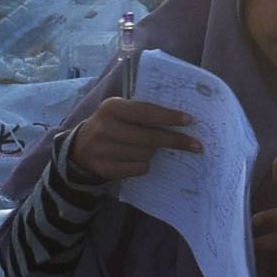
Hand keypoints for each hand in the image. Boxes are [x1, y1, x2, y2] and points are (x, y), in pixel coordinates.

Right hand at [73, 97, 194, 182]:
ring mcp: (103, 149)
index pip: (146, 112)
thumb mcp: (121, 112)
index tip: (189, 121)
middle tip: (196, 145)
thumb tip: (180, 121)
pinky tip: (136, 159)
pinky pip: (138, 168)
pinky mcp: (104, 168)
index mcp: (112, 107)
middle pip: (149, 137)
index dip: (168, 117)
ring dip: (153, 152)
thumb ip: (143, 113)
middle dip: (174, 141)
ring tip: (148, 148)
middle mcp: (105, 127)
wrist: (80, 148)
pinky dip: (143, 165)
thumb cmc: (112, 125)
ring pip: (145, 154)